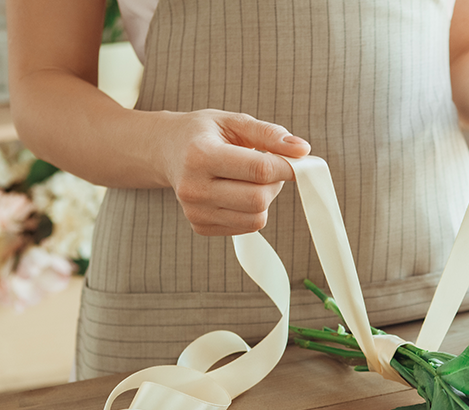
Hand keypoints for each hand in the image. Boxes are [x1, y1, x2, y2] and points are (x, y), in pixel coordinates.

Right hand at [159, 110, 310, 235]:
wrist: (166, 150)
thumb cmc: (203, 133)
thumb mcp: (234, 122)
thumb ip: (269, 134)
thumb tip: (302, 150)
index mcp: (200, 154)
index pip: (259, 170)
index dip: (287, 167)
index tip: (296, 160)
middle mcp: (193, 187)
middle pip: (259, 199)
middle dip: (274, 184)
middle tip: (268, 167)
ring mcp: (194, 211)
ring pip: (256, 218)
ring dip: (265, 198)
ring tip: (250, 179)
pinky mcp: (200, 227)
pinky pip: (246, 227)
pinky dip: (251, 211)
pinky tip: (236, 191)